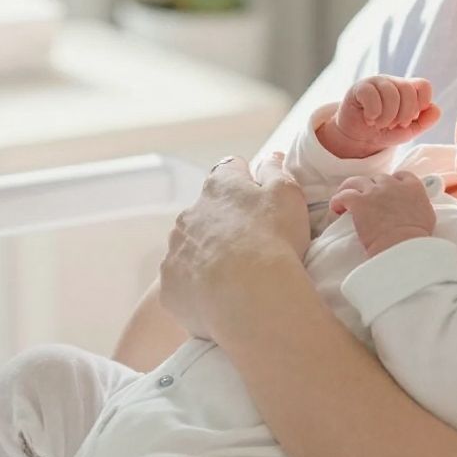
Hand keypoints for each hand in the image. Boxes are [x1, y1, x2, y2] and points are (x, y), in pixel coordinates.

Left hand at [160, 155, 310, 338]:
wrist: (252, 297)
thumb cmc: (275, 240)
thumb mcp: (288, 194)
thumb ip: (276, 171)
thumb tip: (270, 158)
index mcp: (218, 187)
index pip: (229, 171)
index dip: (245, 182)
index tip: (260, 199)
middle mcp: (188, 214)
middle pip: (206, 212)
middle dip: (223, 223)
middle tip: (251, 245)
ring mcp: (175, 250)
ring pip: (190, 248)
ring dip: (207, 256)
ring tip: (235, 277)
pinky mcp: (168, 285)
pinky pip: (181, 283)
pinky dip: (196, 288)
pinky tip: (219, 298)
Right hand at [319, 77, 439, 159]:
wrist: (359, 139)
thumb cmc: (385, 131)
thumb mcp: (408, 130)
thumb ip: (424, 121)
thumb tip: (436, 109)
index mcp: (407, 89)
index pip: (424, 86)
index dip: (421, 104)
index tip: (412, 119)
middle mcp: (393, 82)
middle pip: (408, 90)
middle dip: (403, 114)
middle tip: (393, 125)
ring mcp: (376, 83)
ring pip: (390, 93)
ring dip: (387, 117)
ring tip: (380, 124)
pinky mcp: (359, 88)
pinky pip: (371, 95)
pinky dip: (373, 113)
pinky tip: (369, 118)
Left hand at [329, 170, 436, 256]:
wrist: (402, 247)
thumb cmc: (416, 239)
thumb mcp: (427, 217)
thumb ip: (419, 205)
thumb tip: (415, 207)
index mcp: (413, 187)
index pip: (402, 175)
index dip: (393, 181)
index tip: (388, 189)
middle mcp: (392, 185)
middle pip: (378, 178)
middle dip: (372, 187)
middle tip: (367, 199)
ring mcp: (374, 192)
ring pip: (357, 181)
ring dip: (350, 188)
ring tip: (344, 197)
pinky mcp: (359, 202)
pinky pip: (343, 195)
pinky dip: (337, 201)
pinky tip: (335, 208)